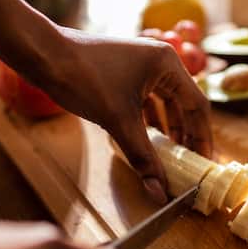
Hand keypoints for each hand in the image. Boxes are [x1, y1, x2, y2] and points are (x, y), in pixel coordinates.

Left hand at [39, 27, 212, 203]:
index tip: (204, 162)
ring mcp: (142, 64)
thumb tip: (160, 193)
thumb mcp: (118, 121)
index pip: (198, 105)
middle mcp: (160, 61)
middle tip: (190, 163)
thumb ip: (143, 158)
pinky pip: (147, 100)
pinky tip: (147, 140)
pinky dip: (149, 121)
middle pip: (184, 104)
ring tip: (172, 156)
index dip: (203, 137)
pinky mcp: (125, 71)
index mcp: (168, 64)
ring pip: (165, 102)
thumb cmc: (83, 79)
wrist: (43, 56)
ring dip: (168, 129)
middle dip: (186, 135)